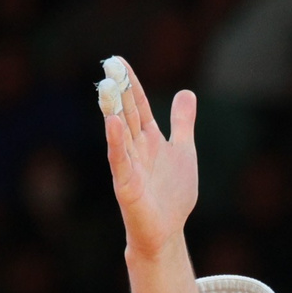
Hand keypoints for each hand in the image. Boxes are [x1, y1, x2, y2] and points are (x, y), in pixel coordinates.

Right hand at [103, 61, 199, 260]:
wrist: (166, 231)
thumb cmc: (171, 193)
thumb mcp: (183, 150)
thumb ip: (182, 123)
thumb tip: (186, 92)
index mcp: (149, 138)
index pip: (138, 105)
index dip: (130, 83)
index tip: (118, 60)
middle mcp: (136, 148)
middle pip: (127, 113)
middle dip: (118, 90)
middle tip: (108, 65)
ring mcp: (129, 166)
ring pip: (120, 133)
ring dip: (113, 110)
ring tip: (106, 87)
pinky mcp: (127, 186)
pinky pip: (121, 161)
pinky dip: (116, 142)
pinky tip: (112, 124)